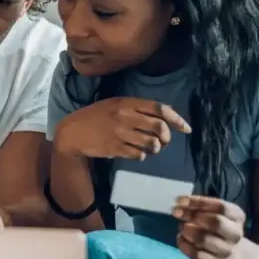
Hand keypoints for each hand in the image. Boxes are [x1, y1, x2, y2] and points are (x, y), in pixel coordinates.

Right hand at [55, 97, 191, 159]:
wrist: (71, 133)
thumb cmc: (95, 117)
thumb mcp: (114, 105)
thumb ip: (137, 108)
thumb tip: (165, 115)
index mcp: (126, 103)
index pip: (159, 108)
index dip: (177, 119)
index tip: (186, 129)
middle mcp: (125, 116)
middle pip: (159, 127)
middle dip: (166, 137)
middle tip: (163, 141)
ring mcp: (120, 133)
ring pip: (151, 143)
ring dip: (156, 148)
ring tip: (150, 148)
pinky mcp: (115, 148)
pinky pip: (139, 155)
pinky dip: (142, 155)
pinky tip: (136, 152)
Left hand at [173, 196, 245, 258]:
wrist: (229, 252)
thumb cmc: (215, 226)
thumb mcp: (211, 212)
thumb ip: (197, 207)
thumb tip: (179, 204)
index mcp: (237, 216)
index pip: (221, 206)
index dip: (198, 202)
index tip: (178, 200)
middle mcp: (235, 234)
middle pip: (216, 222)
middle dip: (192, 216)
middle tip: (177, 212)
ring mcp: (226, 251)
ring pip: (205, 240)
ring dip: (187, 231)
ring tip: (182, 228)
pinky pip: (197, 255)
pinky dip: (184, 245)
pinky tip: (181, 239)